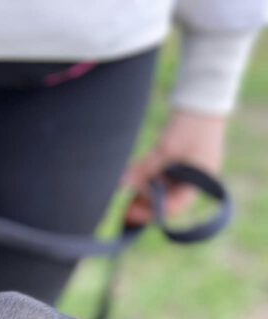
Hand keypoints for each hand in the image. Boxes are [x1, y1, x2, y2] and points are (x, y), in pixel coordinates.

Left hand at [123, 110, 226, 225]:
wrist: (203, 98)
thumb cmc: (190, 125)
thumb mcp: (165, 150)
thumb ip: (145, 169)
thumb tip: (122, 185)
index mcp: (198, 184)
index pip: (172, 208)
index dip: (150, 213)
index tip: (130, 214)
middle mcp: (194, 182)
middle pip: (166, 201)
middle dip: (144, 203)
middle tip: (124, 206)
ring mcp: (186, 172)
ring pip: (161, 189)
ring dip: (143, 191)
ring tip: (126, 192)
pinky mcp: (179, 162)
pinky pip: (161, 176)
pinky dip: (147, 178)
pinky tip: (132, 179)